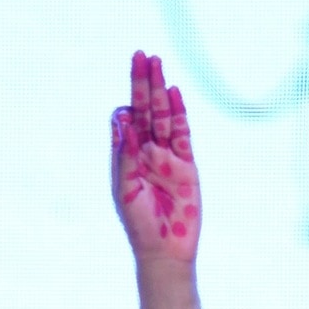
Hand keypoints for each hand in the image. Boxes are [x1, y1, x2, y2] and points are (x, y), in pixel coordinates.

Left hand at [111, 51, 199, 262]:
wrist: (165, 252)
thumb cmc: (140, 226)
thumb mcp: (126, 190)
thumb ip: (124, 156)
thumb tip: (123, 121)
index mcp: (127, 159)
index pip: (125, 123)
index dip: (125, 110)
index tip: (126, 109)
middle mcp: (146, 154)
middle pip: (145, 111)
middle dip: (142, 84)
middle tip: (141, 56)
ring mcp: (167, 157)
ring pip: (163, 116)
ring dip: (159, 91)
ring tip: (156, 63)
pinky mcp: (186, 165)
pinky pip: (182, 133)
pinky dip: (178, 112)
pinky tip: (173, 92)